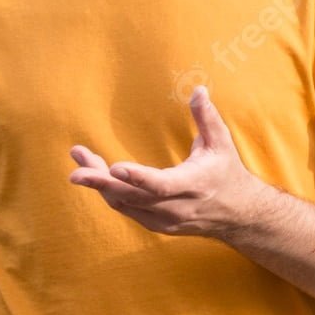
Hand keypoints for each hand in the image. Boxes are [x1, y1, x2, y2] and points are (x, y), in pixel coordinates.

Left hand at [67, 86, 266, 237]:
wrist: (239, 216)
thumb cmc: (227, 173)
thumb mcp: (221, 144)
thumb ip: (207, 118)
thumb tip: (198, 89)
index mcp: (193, 185)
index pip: (160, 185)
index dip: (137, 178)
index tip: (114, 167)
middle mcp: (176, 207)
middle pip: (132, 198)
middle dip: (101, 183)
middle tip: (75, 172)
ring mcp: (164, 220)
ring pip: (123, 204)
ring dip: (99, 184)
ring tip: (79, 160)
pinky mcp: (156, 225)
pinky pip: (125, 209)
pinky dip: (109, 192)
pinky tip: (96, 174)